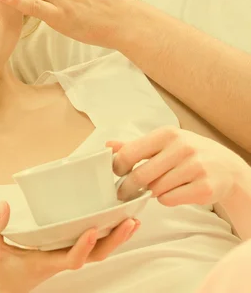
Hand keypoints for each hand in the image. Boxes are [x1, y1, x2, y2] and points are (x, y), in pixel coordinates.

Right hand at [0, 200, 139, 292]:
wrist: (6, 287)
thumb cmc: (1, 269)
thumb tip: (3, 205)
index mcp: (47, 262)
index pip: (71, 259)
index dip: (83, 247)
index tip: (92, 230)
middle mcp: (62, 259)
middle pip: (95, 255)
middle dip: (113, 240)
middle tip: (129, 221)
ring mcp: (67, 255)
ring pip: (98, 251)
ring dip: (117, 237)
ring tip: (133, 219)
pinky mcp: (69, 249)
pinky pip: (94, 244)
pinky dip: (109, 234)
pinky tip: (121, 220)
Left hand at [108, 127, 247, 206]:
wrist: (226, 166)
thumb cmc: (188, 153)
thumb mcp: (164, 142)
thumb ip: (135, 145)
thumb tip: (108, 145)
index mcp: (167, 134)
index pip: (130, 153)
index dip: (118, 167)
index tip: (117, 174)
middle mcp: (181, 148)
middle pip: (141, 176)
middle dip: (128, 188)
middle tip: (124, 193)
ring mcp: (195, 168)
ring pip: (156, 190)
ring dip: (152, 192)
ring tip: (158, 186)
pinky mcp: (204, 188)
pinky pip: (171, 200)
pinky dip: (167, 200)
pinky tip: (173, 192)